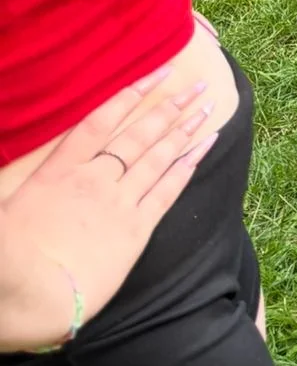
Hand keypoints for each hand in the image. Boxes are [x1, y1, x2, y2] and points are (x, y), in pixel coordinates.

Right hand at [0, 77, 215, 351]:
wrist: (32, 294)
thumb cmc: (8, 256)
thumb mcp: (5, 208)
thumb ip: (21, 183)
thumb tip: (34, 175)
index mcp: (59, 171)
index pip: (100, 121)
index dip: (131, 93)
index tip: (158, 72)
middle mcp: (94, 179)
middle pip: (139, 135)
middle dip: (169, 107)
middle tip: (196, 86)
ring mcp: (119, 202)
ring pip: (159, 157)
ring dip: (185, 130)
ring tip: (207, 107)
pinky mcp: (136, 230)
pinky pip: (168, 191)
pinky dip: (187, 166)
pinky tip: (203, 148)